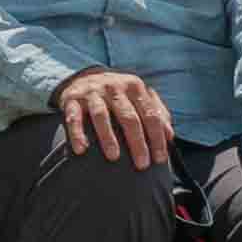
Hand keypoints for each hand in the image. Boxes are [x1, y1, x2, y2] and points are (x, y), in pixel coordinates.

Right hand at [56, 68, 175, 168]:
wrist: (84, 76)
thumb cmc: (119, 93)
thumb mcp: (139, 96)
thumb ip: (157, 112)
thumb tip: (169, 136)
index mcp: (134, 87)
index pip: (150, 115)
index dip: (157, 138)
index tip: (160, 159)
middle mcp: (114, 87)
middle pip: (128, 117)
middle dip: (137, 143)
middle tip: (142, 165)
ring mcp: (92, 92)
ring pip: (101, 116)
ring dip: (108, 137)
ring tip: (113, 158)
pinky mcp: (72, 99)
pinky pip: (74, 118)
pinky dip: (77, 134)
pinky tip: (81, 150)